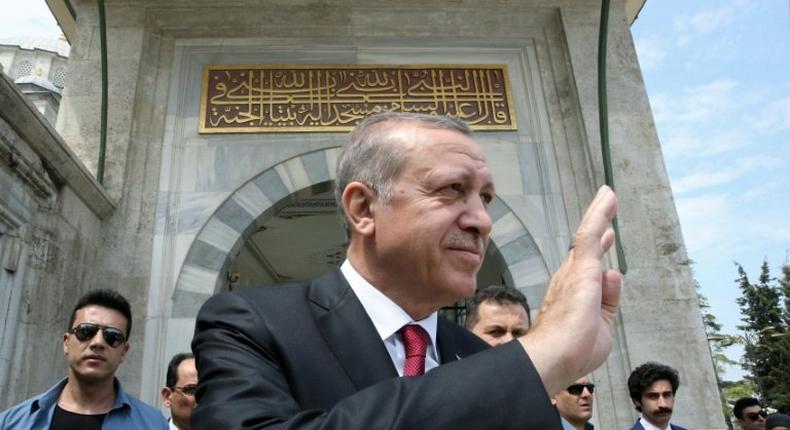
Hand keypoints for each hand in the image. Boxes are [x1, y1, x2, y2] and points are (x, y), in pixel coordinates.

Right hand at [519, 185, 622, 394]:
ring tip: (608, 195)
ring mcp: (574, 271)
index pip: (586, 268)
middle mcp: (569, 279)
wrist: (555, 355)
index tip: (606, 238)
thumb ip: (609, 300)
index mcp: (571, 295)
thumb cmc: (572, 351)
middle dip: (596, 227)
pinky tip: (608, 197)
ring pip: (587, 233)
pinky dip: (600, 213)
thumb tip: (614, 273)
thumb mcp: (602, 326)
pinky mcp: (581, 267)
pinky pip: (590, 232)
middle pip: (584, 247)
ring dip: (598, 213)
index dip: (597, 252)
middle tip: (606, 209)